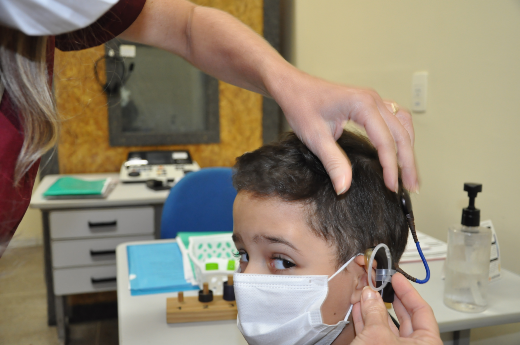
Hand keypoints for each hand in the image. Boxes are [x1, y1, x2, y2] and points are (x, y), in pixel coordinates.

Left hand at [272, 70, 417, 193]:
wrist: (292, 87)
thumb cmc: (301, 105)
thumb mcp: (315, 137)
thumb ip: (333, 162)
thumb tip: (344, 188)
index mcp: (362, 105)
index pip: (385, 141)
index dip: (391, 167)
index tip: (392, 187)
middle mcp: (373, 100)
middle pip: (401, 134)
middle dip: (408, 162)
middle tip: (411, 187)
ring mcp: (373, 100)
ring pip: (403, 126)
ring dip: (408, 149)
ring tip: (409, 173)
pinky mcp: (370, 104)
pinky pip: (396, 119)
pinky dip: (401, 136)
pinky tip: (400, 152)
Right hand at [351, 273, 441, 344]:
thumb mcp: (377, 335)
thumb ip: (375, 312)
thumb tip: (371, 294)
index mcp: (426, 344)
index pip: (422, 311)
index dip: (408, 291)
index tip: (397, 278)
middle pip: (405, 317)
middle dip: (389, 298)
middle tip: (382, 283)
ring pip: (387, 326)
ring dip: (374, 309)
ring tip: (366, 293)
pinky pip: (376, 335)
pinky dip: (366, 322)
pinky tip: (359, 308)